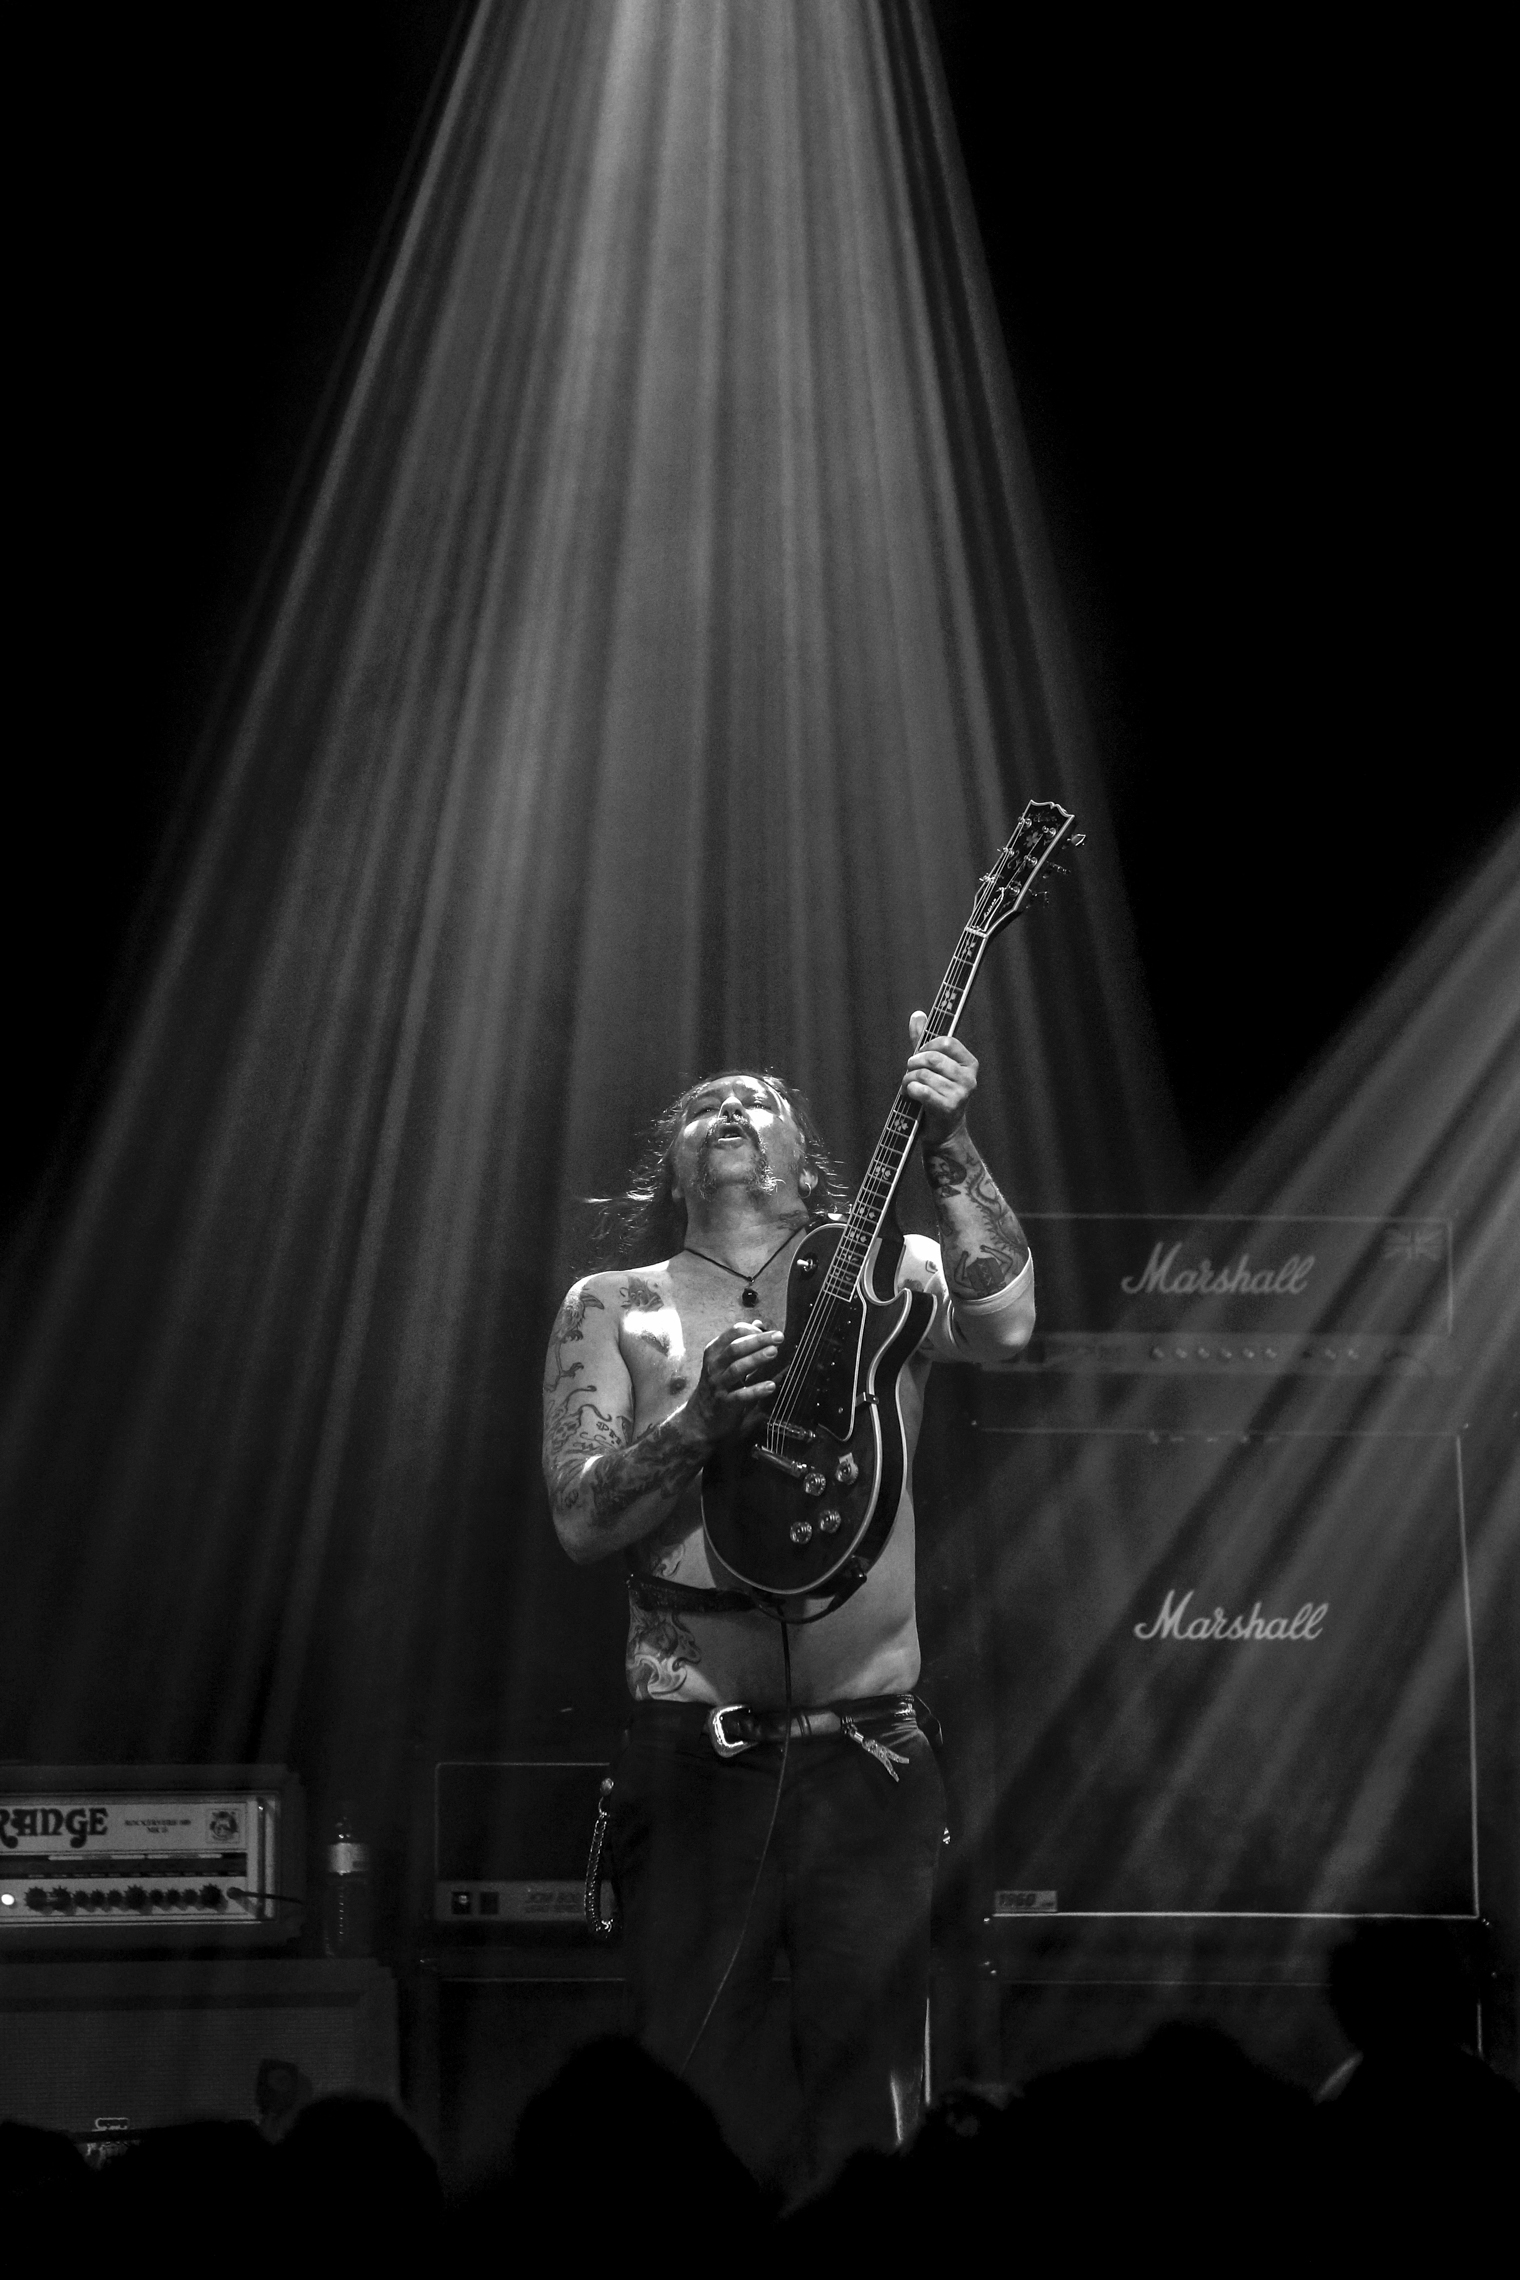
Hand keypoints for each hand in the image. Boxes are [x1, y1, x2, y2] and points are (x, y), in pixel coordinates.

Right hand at [686, 1320, 783, 1444]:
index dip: (752, 1330)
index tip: (770, 1332)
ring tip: (774, 1353)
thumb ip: (740, 1343)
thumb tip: (758, 1324)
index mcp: (714, 1352)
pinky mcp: (723, 1403)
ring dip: (756, 1359)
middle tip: (779, 1337)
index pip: (732, 1333)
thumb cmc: (717, 1384)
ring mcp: (717, 1384)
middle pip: (735, 1348)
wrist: (700, 1417)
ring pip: (736, 1368)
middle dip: (758, 1340)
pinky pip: (740, 1395)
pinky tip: (771, 1386)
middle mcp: (714, 1366)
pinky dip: (756, 1390)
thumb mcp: (724, 1361)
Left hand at [905, 1010, 977, 1150]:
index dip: (927, 1046)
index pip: (946, 1041)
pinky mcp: (948, 1108)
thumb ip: (924, 1040)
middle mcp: (969, 1078)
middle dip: (913, 1063)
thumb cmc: (936, 1094)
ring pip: (923, 1074)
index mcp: (969, 1063)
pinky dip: (909, 1091)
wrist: (942, 1131)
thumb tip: (918, 1014)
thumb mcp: (932, 1066)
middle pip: (932, 1058)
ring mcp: (961, 1094)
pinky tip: (909, 1095)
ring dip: (908, 1080)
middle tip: (910, 1071)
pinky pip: (921, 1090)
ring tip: (908, 1087)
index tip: (920, 1055)